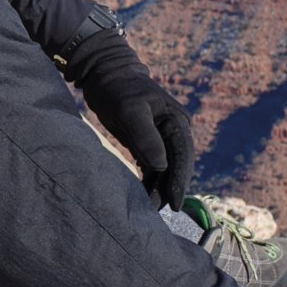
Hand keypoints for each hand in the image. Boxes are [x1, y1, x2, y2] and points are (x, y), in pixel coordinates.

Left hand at [65, 28, 194, 208]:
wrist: (105, 75)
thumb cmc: (117, 89)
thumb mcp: (130, 111)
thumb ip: (146, 137)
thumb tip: (162, 165)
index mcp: (176, 121)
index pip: (182, 155)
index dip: (179, 180)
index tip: (175, 203)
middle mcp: (174, 130)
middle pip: (177, 165)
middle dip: (170, 188)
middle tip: (162, 211)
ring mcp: (162, 137)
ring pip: (165, 168)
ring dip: (160, 188)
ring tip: (151, 209)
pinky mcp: (148, 142)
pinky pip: (153, 166)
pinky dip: (150, 181)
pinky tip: (145, 196)